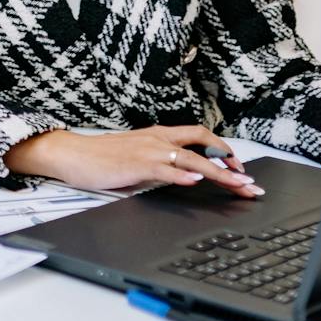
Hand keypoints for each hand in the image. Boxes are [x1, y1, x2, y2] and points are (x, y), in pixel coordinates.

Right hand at [4, 124, 264, 195]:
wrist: (73, 155)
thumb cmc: (102, 158)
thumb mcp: (137, 157)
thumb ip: (161, 163)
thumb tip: (185, 175)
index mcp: (158, 136)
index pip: (199, 136)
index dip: (223, 149)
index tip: (239, 167)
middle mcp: (157, 139)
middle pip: (203, 143)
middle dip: (230, 161)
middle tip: (248, 180)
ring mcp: (148, 151)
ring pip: (191, 159)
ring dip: (217, 172)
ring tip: (236, 184)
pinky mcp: (136, 165)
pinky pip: (165, 169)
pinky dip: (183, 175)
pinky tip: (196, 182)